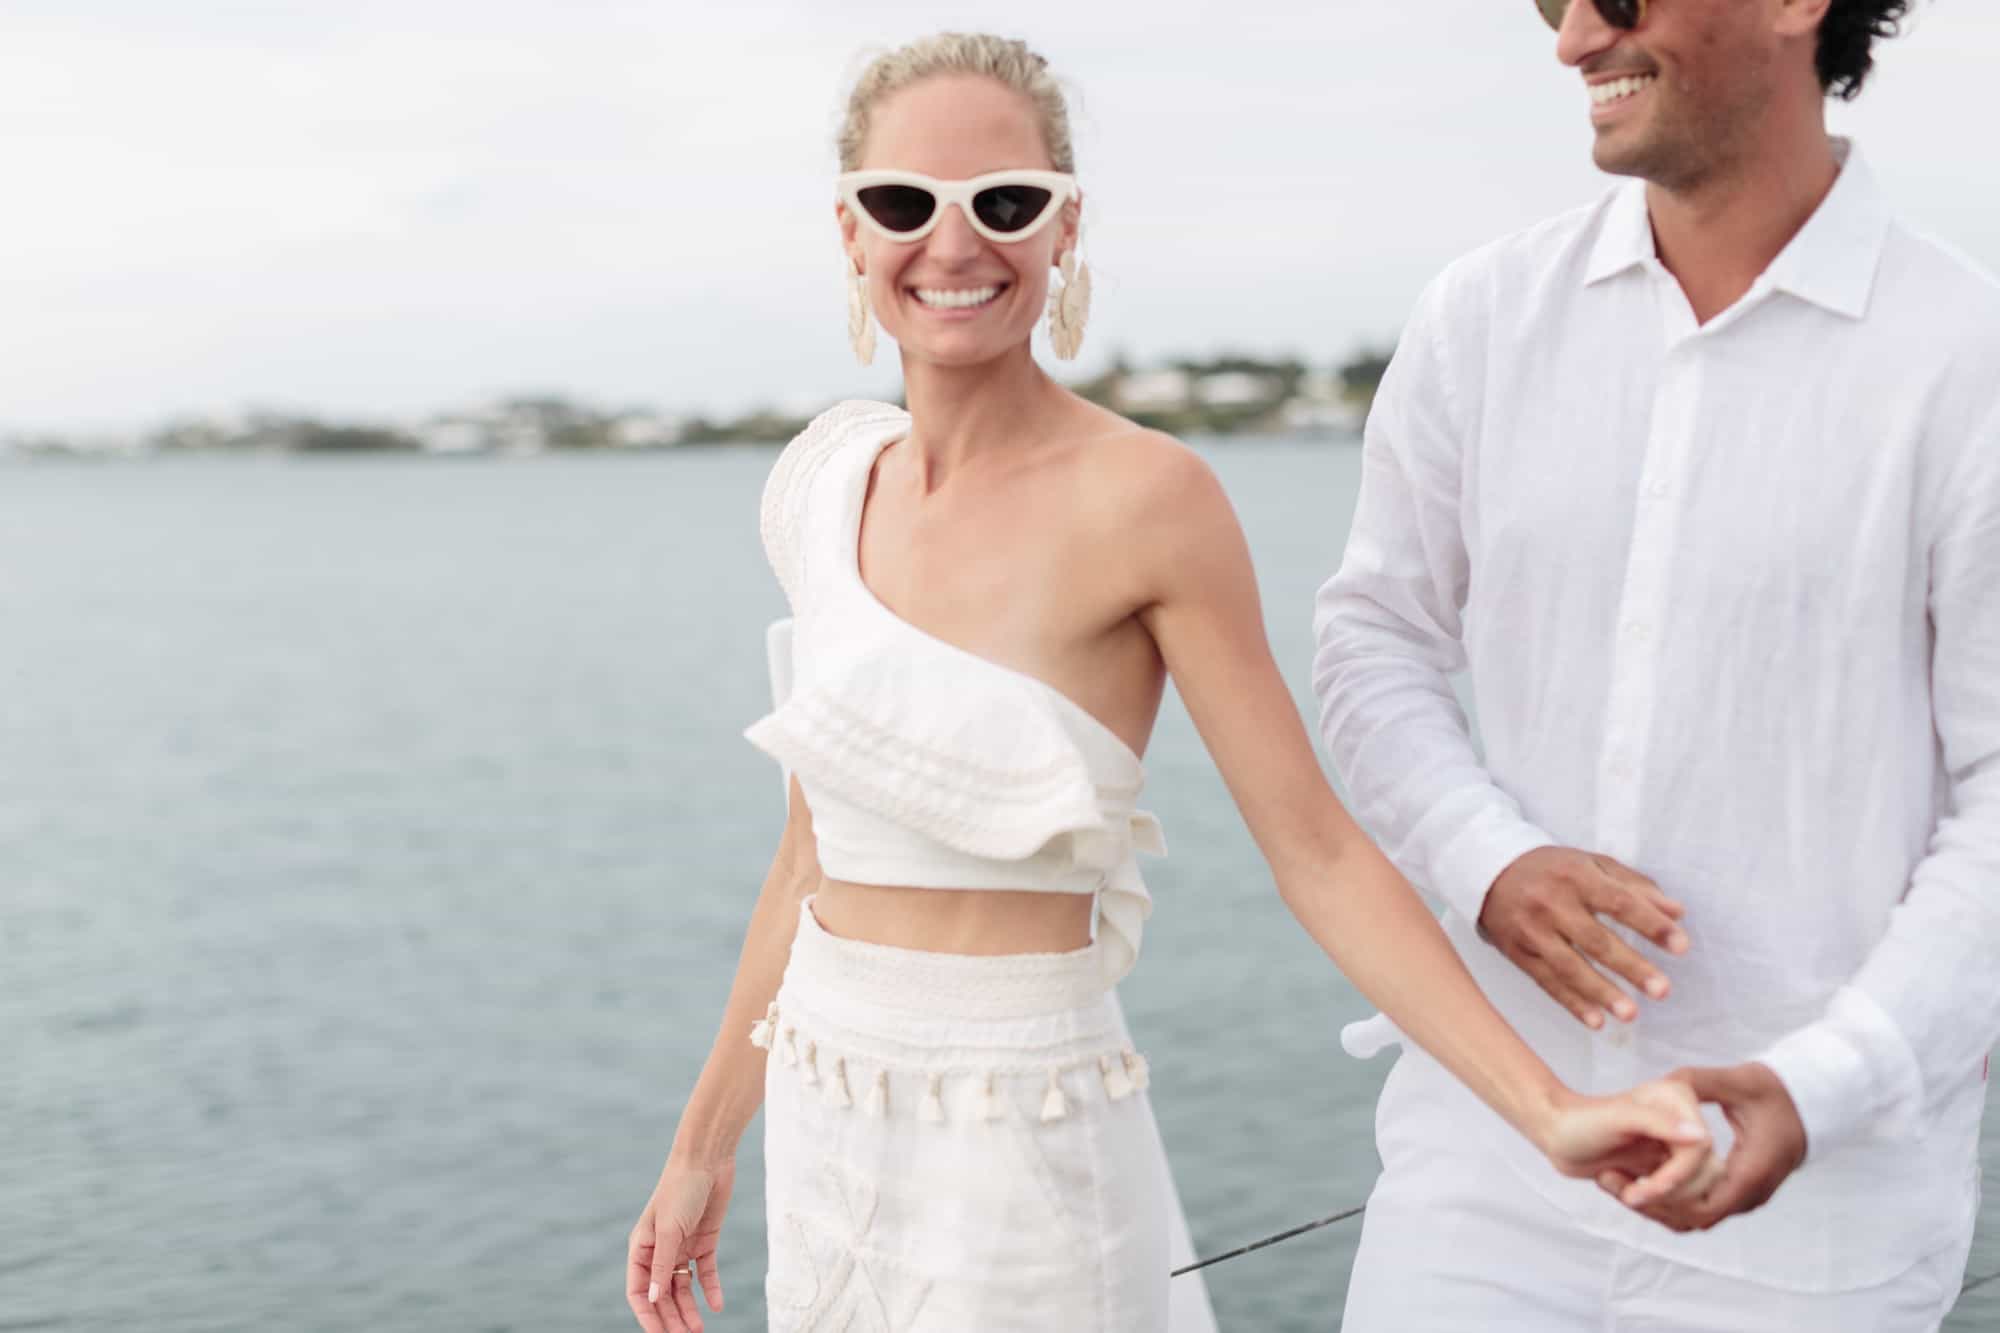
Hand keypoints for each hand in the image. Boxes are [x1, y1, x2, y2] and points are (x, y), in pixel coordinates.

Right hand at [627, 1155, 733, 1332]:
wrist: (707, 1159)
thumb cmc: (680, 1188)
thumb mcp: (668, 1229)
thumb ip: (660, 1265)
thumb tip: (652, 1299)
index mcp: (641, 1247)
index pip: (639, 1291)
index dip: (647, 1315)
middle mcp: (659, 1250)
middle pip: (662, 1294)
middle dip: (671, 1318)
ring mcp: (682, 1246)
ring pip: (683, 1288)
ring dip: (690, 1309)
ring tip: (699, 1330)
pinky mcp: (704, 1241)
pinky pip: (706, 1272)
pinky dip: (711, 1289)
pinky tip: (717, 1306)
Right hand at [1479, 847, 1689, 1028]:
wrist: (1488, 870)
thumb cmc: (1552, 868)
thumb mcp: (1592, 864)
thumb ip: (1635, 886)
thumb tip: (1677, 912)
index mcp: (1575, 876)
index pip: (1619, 903)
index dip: (1651, 925)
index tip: (1682, 947)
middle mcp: (1551, 903)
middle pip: (1596, 940)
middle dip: (1631, 967)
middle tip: (1662, 990)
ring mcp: (1531, 930)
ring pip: (1569, 966)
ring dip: (1601, 992)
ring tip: (1632, 1014)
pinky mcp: (1517, 952)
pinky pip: (1547, 982)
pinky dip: (1572, 1003)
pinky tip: (1596, 1021)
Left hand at [1536, 1076, 1714, 1207]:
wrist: (1558, 1135)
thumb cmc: (1578, 1120)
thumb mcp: (1616, 1119)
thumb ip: (1659, 1124)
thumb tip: (1700, 1136)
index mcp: (1678, 1100)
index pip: (1701, 1150)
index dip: (1676, 1177)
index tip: (1642, 1191)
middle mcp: (1684, 1124)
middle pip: (1706, 1176)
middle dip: (1668, 1195)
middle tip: (1630, 1196)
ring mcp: (1678, 1147)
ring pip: (1697, 1193)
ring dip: (1659, 1204)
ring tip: (1622, 1192)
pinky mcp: (1669, 1168)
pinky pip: (1682, 1202)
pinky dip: (1655, 1209)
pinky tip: (1624, 1193)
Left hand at [1596, 1062, 1806, 1231]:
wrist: (1813, 1103)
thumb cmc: (1777, 1091)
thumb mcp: (1738, 1081)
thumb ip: (1699, 1082)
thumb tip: (1663, 1081)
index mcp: (1751, 1173)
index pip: (1702, 1207)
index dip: (1664, 1201)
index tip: (1628, 1188)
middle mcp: (1751, 1193)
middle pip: (1695, 1218)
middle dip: (1653, 1205)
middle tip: (1614, 1186)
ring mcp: (1748, 1196)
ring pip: (1698, 1217)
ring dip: (1661, 1206)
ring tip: (1621, 1184)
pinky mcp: (1742, 1191)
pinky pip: (1705, 1207)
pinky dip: (1675, 1201)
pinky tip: (1646, 1180)